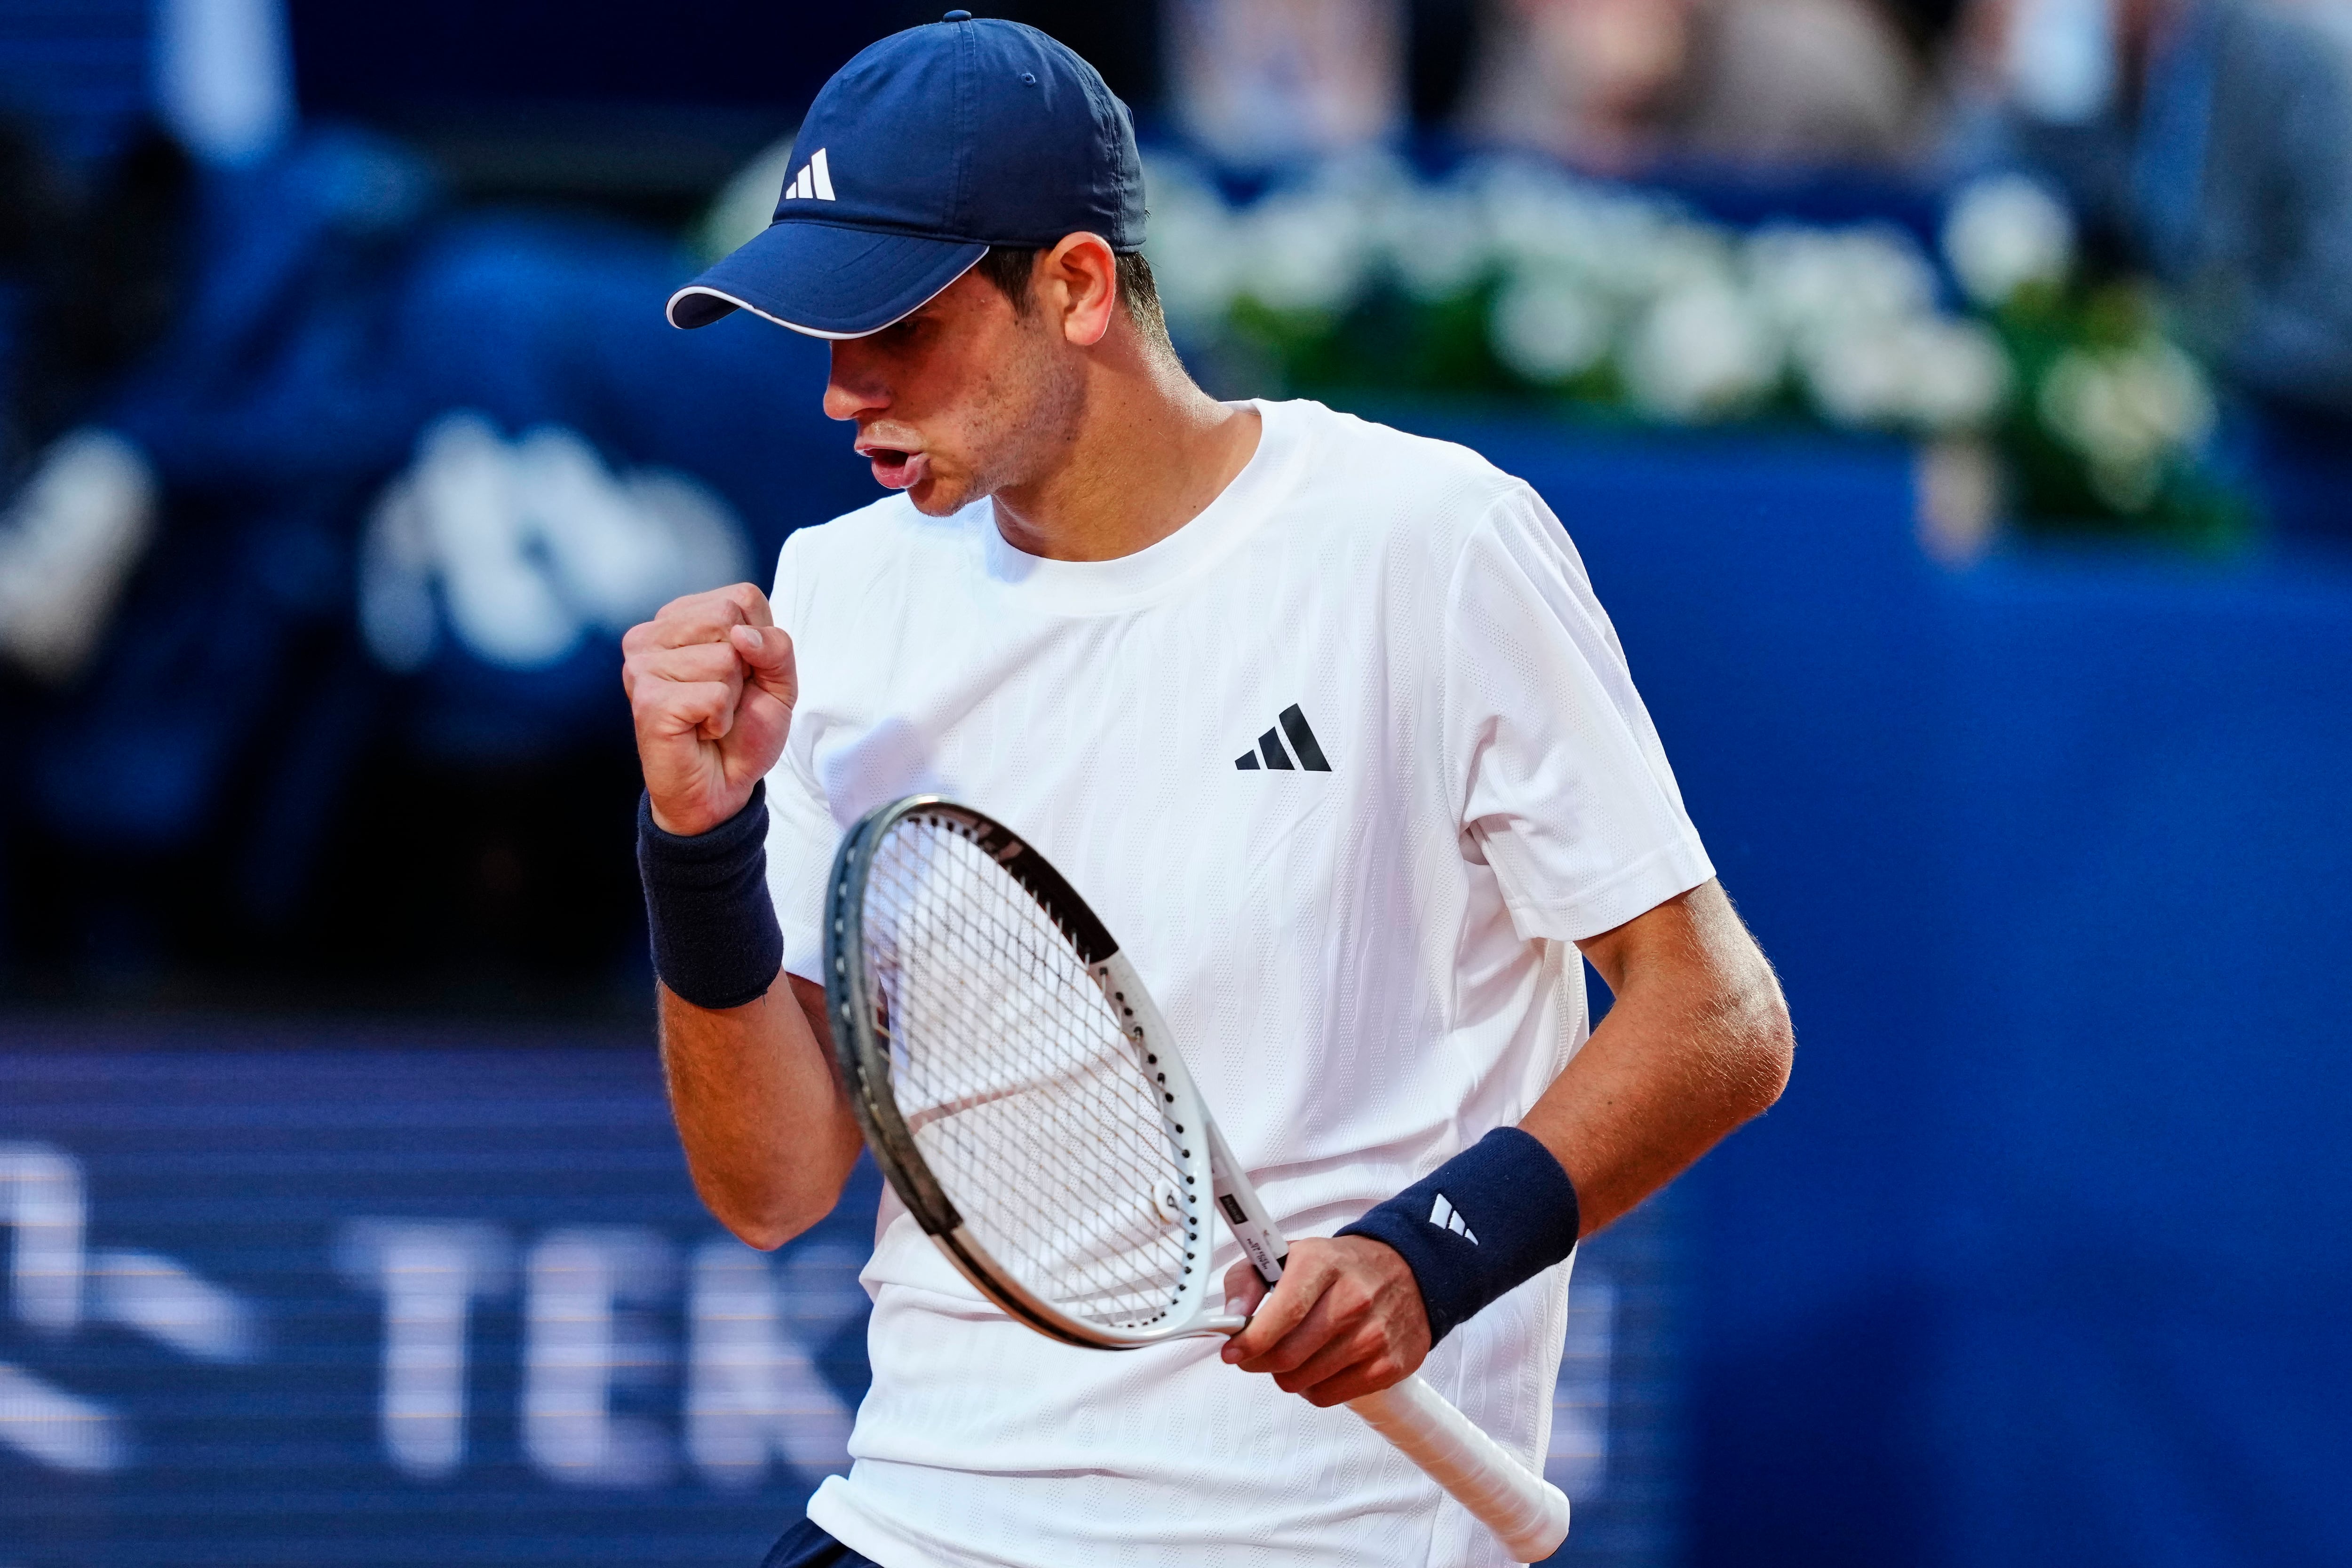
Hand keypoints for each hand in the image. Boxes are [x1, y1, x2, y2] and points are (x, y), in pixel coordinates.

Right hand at [622, 584, 797, 835]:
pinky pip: (714, 694)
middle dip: (746, 667)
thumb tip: (741, 636)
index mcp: (681, 618)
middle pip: (730, 618)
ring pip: (725, 658)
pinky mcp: (647, 698)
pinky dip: (720, 719)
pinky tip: (700, 730)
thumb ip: (776, 647)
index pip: (743, 597)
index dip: (761, 641)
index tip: (743, 674)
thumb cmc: (743, 730)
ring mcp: (642, 665)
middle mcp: (652, 634)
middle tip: (725, 698)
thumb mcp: (779, 682)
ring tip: (710, 716)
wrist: (721, 787)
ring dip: (732, 697)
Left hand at [1218, 1236, 1430, 1407]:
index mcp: (1323, 1264)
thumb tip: (1229, 1318)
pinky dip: (1312, 1386)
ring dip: (1286, 1373)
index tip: (1232, 1351)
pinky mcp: (1389, 1366)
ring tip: (1295, 1351)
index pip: (1285, 1312)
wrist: (1408, 1273)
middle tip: (1255, 1353)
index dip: (1252, 1339)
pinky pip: (1327, 1396)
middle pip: (1288, 1355)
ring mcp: (1374, 1335)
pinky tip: (1319, 1364)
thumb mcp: (1291, 1255)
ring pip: (1303, 1380)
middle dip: (1260, 1360)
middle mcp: (1353, 1299)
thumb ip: (1248, 1280)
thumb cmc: (1340, 1269)